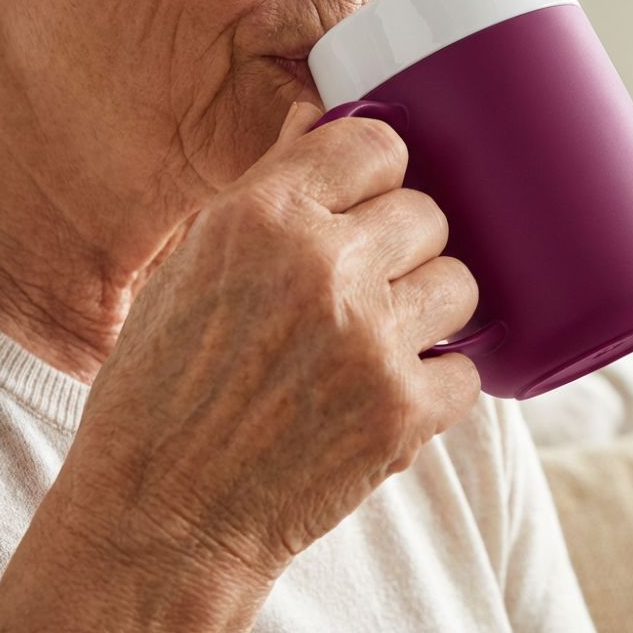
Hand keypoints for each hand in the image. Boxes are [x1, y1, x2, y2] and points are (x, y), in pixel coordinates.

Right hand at [61, 99, 481, 584]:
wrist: (165, 514)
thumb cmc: (165, 388)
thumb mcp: (189, 266)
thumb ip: (266, 184)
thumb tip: (314, 118)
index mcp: (262, 218)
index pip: (377, 145)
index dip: (380, 172)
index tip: (373, 198)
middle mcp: (323, 267)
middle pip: (427, 212)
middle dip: (404, 244)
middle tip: (368, 283)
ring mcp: (370, 341)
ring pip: (461, 282)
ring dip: (429, 308)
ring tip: (380, 339)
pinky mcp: (403, 412)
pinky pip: (467, 370)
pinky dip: (437, 383)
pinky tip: (388, 393)